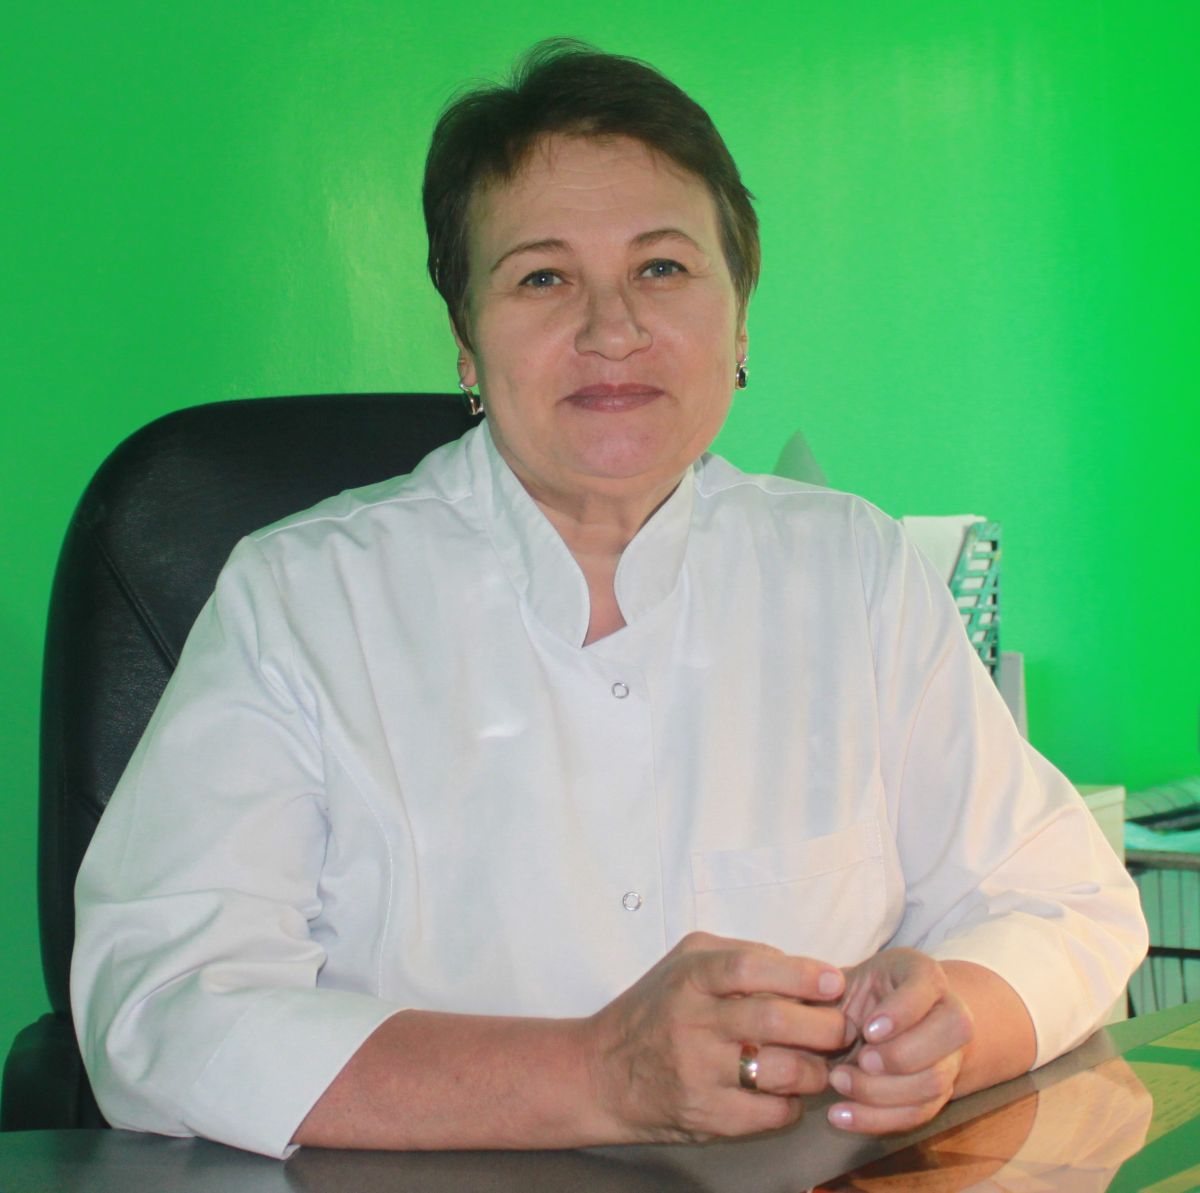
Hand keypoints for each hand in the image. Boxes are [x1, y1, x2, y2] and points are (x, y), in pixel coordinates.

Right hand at [583, 931, 846, 1142]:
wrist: (603, 1072)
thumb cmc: (655, 1008)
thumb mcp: (685, 962)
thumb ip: (739, 955)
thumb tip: (802, 969)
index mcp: (691, 977)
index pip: (750, 967)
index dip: (799, 974)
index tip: (833, 982)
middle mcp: (693, 1022)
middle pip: (774, 1021)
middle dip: (824, 1025)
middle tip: (842, 1027)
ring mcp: (700, 1073)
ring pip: (782, 1071)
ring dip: (817, 1069)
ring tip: (820, 1062)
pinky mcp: (708, 1116)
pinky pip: (772, 1112)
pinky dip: (794, 1102)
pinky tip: (789, 1091)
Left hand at [826, 947, 973, 1133]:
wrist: (878, 1019)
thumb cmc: (856, 991)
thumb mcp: (842, 977)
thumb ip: (823, 989)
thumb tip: (798, 1007)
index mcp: (922, 974)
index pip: (928, 986)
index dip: (901, 1012)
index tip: (867, 1029)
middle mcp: (947, 1012)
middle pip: (951, 1034)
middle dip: (902, 1055)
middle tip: (860, 1060)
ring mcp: (948, 1056)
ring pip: (935, 1081)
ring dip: (883, 1091)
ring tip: (838, 1081)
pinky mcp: (935, 1094)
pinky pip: (917, 1114)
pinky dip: (877, 1119)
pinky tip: (840, 1114)